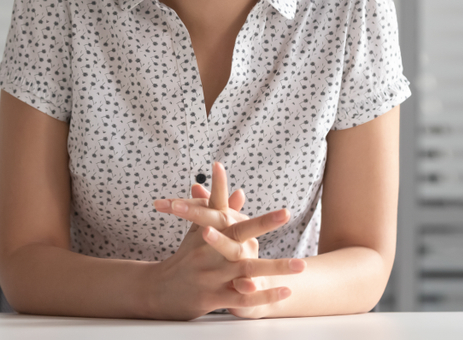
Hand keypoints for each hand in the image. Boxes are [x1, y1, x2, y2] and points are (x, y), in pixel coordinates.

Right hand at [152, 162, 304, 317]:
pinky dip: (265, 295)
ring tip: (302, 264)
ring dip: (276, 267)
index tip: (220, 165)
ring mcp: (212, 274)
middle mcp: (208, 251)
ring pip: (248, 269)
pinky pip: (244, 298)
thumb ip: (222, 213)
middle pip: (239, 234)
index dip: (219, 185)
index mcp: (206, 231)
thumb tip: (240, 192)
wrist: (160, 290)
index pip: (217, 205)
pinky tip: (286, 291)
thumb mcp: (199, 232)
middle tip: (285, 213)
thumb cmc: (186, 257)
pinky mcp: (215, 297)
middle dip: (263, 224)